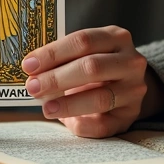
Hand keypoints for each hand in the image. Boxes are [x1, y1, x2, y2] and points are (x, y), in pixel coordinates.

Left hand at [21, 26, 163, 137]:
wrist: (127, 86)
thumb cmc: (97, 67)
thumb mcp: (85, 54)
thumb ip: (63, 59)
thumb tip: (32, 72)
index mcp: (116, 38)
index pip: (83, 41)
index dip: (53, 53)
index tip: (29, 65)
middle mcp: (131, 62)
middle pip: (92, 67)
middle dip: (57, 78)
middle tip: (33, 87)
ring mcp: (134, 90)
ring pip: (100, 98)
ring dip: (68, 104)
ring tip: (46, 108)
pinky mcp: (130, 116)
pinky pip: (104, 124)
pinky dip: (82, 125)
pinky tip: (67, 122)